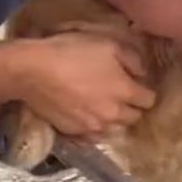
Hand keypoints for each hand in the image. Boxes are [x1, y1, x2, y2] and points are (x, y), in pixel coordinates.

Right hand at [5, 32, 155, 138]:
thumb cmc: (71, 52)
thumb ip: (132, 59)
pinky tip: (87, 117)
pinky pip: (93, 137)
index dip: (144, 90)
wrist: (32, 71)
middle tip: (119, 95)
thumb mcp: (107, 44)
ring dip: (114, 121)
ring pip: (115, 130)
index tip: (135, 83)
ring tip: (104, 108)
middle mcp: (113, 114)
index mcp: (125, 92)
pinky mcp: (74, 133)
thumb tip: (141, 72)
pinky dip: (95, 129)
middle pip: (134, 118)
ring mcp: (93, 127)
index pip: (149, 100)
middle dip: (131, 107)